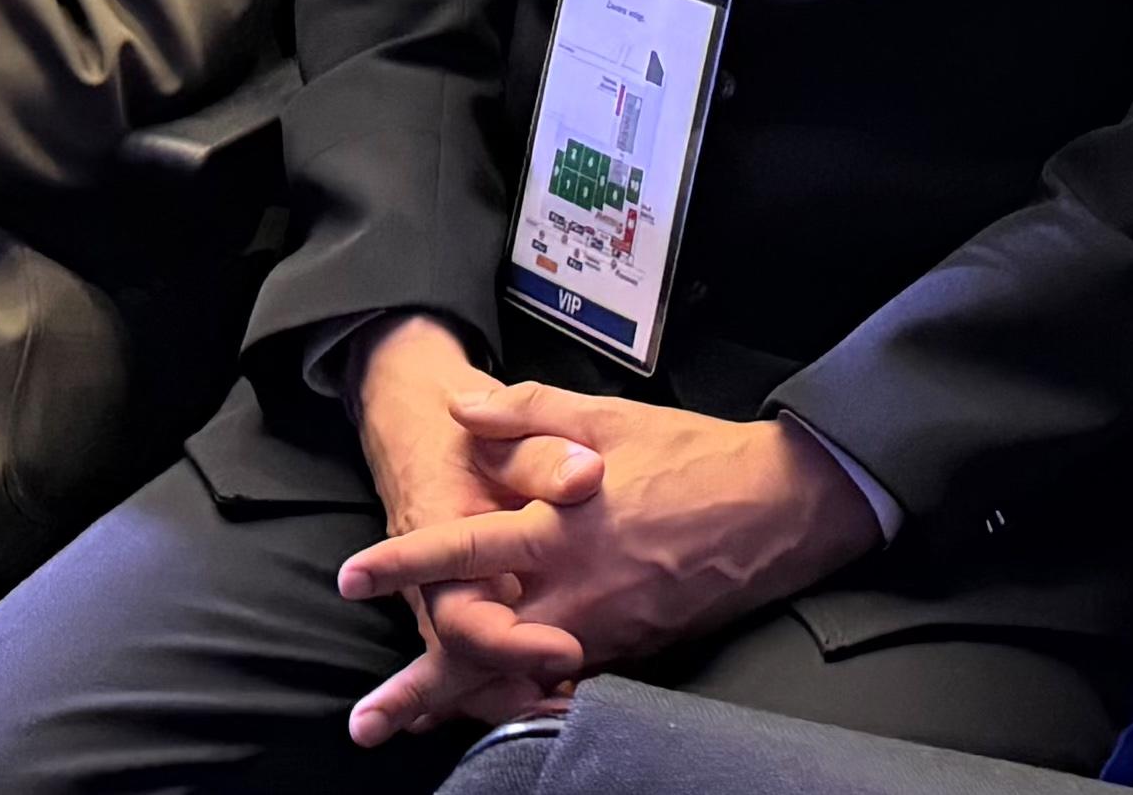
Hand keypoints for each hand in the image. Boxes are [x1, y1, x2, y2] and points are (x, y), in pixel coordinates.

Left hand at [338, 387, 876, 748]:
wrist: (779, 507)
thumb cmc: (695, 455)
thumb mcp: (609, 416)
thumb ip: (528, 411)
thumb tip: (462, 409)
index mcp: (562, 528)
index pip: (466, 551)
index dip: (405, 564)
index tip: (353, 576)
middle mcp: (575, 590)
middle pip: (480, 650)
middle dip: (420, 687)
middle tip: (367, 720)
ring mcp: (605, 628)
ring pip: (517, 680)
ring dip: (461, 703)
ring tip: (413, 723)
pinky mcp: (632, 647)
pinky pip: (564, 682)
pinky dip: (522, 697)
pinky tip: (496, 707)